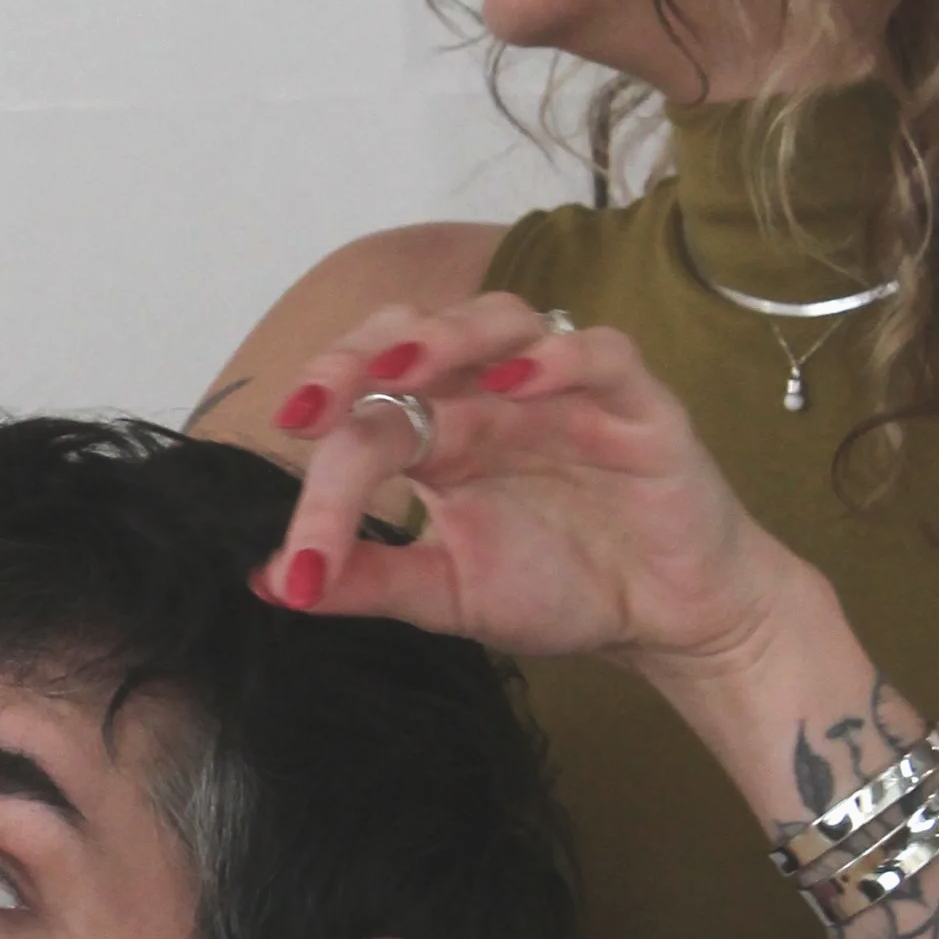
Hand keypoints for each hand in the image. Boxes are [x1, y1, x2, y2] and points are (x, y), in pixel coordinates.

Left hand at [255, 294, 806, 687]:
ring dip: (445, 335)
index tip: (302, 557)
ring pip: (500, 317)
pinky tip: (518, 384)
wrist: (667, 621)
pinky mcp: (635, 402)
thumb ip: (370, 580)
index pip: (365, 423)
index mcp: (438, 434)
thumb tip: (271, 582)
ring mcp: (562, 390)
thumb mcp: (448, 595)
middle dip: (354, 355)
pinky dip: (558, 358)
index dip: (324, 480)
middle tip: (309, 405)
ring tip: (401, 372)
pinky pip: (598, 351)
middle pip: (413, 332)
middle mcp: (490, 396)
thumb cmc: (562, 588)